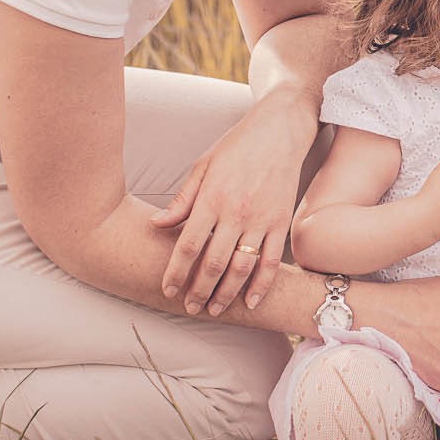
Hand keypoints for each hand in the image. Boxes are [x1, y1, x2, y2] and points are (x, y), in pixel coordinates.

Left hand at [153, 91, 315, 315]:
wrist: (280, 130)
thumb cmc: (237, 146)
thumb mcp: (202, 166)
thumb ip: (182, 200)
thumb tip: (157, 225)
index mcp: (212, 198)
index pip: (188, 245)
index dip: (176, 272)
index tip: (167, 290)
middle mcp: (236, 212)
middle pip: (213, 263)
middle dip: (199, 290)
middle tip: (189, 308)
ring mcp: (262, 219)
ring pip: (242, 267)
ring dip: (227, 293)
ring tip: (214, 309)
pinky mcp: (282, 222)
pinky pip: (272, 261)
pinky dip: (262, 284)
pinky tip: (251, 301)